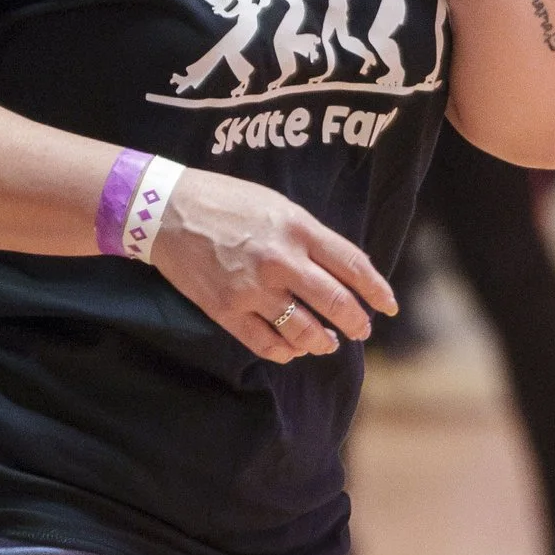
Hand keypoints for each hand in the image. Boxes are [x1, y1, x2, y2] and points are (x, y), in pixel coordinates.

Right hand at [152, 167, 395, 366]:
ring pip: (305, 330)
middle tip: (362, 330)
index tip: (389, 305)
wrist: (166, 211)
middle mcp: (281, 260)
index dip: (377, 290)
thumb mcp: (277, 206)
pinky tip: (294, 349)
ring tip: (327, 343)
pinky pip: (267, 344)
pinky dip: (286, 352)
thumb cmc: (226, 202)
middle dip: (356, 322)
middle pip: (336, 303)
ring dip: (323, 342)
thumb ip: (310, 236)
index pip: (353, 265)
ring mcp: (253, 289)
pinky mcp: (227, 310)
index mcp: (297, 228)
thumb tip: (342, 269)